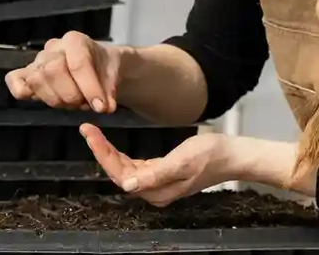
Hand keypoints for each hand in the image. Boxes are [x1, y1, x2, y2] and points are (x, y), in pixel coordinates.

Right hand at [4, 31, 121, 112]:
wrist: (98, 67)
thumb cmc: (104, 68)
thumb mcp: (115, 74)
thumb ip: (110, 90)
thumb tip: (104, 107)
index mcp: (75, 41)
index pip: (78, 63)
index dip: (89, 88)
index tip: (101, 107)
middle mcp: (53, 47)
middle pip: (54, 71)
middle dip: (72, 95)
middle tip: (84, 104)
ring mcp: (38, 60)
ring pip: (36, 79)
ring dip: (56, 99)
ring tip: (72, 103)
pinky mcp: (26, 74)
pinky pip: (15, 80)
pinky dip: (23, 92)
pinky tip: (42, 99)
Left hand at [79, 123, 241, 206]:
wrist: (231, 155)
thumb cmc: (209, 156)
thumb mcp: (182, 162)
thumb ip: (155, 174)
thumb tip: (127, 185)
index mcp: (156, 191)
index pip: (120, 174)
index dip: (102, 154)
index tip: (90, 134)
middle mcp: (154, 191)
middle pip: (118, 172)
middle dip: (101, 151)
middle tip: (87, 128)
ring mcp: (157, 183)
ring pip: (124, 169)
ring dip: (108, 152)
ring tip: (94, 133)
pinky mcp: (162, 174)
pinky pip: (134, 167)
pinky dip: (121, 155)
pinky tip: (112, 145)